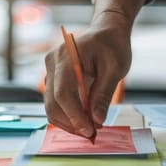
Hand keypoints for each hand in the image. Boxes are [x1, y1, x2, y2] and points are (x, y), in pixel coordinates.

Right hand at [44, 13, 131, 137]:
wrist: (106, 31)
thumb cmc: (112, 45)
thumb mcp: (115, 69)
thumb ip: (103, 94)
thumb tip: (96, 120)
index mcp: (67, 57)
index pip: (62, 93)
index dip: (74, 116)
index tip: (90, 130)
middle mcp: (52, 63)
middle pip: (52, 103)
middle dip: (70, 123)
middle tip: (91, 135)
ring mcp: (50, 70)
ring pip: (51, 105)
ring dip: (68, 121)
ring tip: (89, 129)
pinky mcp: (53, 77)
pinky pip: (55, 100)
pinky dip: (67, 114)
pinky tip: (83, 120)